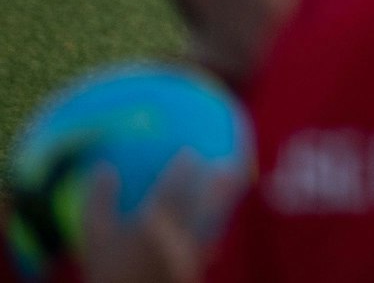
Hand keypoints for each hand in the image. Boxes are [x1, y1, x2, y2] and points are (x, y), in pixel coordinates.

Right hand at [79, 154, 240, 282]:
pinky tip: (217, 212)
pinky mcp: (195, 267)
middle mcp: (176, 236)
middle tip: (227, 160)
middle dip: (219, 180)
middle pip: (204, 202)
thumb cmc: (106, 270)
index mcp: (150, 225)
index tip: (191, 151)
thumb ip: (99, 201)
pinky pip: (210, 237)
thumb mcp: (93, 237)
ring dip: (223, 197)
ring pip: (213, 219)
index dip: (184, 169)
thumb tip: (104, 167)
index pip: (173, 190)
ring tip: (233, 177)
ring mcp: (190, 253)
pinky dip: (216, 220)